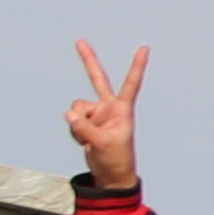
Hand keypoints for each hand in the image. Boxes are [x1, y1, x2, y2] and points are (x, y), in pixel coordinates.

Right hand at [64, 39, 145, 194]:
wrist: (110, 173)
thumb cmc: (115, 158)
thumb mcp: (102, 143)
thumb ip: (84, 127)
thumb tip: (68, 113)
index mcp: (123, 109)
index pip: (131, 83)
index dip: (137, 66)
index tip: (144, 48)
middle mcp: (109, 107)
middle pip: (97, 79)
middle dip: (88, 60)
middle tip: (79, 40)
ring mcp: (96, 113)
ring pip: (76, 107)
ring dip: (78, 123)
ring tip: (90, 138)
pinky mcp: (85, 121)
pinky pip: (71, 120)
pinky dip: (74, 131)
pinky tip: (84, 141)